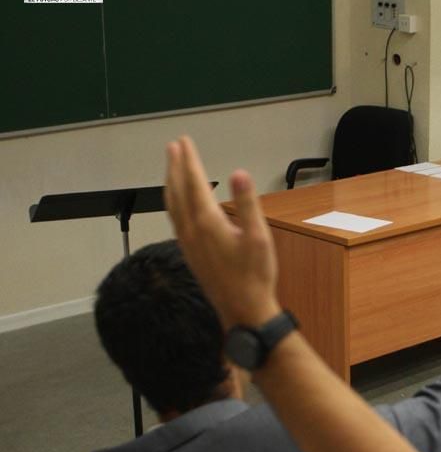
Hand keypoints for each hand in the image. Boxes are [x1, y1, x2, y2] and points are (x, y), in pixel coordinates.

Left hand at [164, 136, 280, 327]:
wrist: (242, 309)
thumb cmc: (255, 274)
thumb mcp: (258, 236)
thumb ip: (248, 203)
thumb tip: (239, 173)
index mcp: (207, 221)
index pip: (194, 183)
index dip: (189, 160)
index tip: (185, 141)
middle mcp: (191, 229)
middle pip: (177, 190)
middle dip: (175, 167)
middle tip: (173, 146)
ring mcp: (187, 242)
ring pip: (172, 205)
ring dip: (170, 183)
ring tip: (170, 167)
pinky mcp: (189, 252)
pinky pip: (174, 218)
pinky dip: (172, 201)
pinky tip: (177, 202)